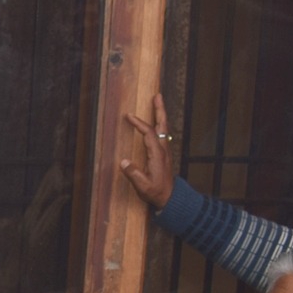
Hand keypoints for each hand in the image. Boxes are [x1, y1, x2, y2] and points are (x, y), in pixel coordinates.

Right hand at [119, 92, 174, 209]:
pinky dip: (159, 124)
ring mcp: (165, 150)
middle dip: (159, 110)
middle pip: (162, 125)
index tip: (129, 116)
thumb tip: (123, 162)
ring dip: (160, 115)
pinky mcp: (164, 153)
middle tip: (157, 96)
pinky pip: (162, 134)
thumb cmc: (156, 192)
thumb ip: (133, 173)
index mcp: (157, 155)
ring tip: (157, 103)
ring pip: (164, 128)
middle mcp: (163, 149)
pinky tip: (156, 122)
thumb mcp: (143, 186)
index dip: (139, 124)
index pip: (149, 134)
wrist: (170, 197)